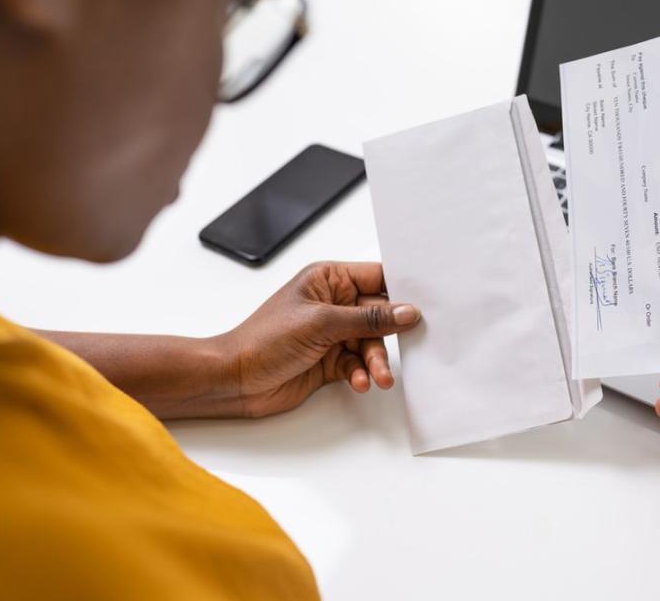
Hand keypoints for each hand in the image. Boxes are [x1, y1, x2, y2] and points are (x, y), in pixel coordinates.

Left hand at [212, 262, 420, 417]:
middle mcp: (333, 303)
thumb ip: (368, 318)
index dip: (402, 290)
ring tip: (378, 377)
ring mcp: (331, 333)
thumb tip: (406, 312)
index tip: (425, 304)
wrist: (234, 379)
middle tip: (405, 350)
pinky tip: (357, 381)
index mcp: (328, 279)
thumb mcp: (322, 323)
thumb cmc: (264, 339)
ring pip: (370, 343)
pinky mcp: (330, 360)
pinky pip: (358, 364)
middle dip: (389, 335)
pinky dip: (361, 373)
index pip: (377, 278)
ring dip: (376, 361)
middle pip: (379, 315)